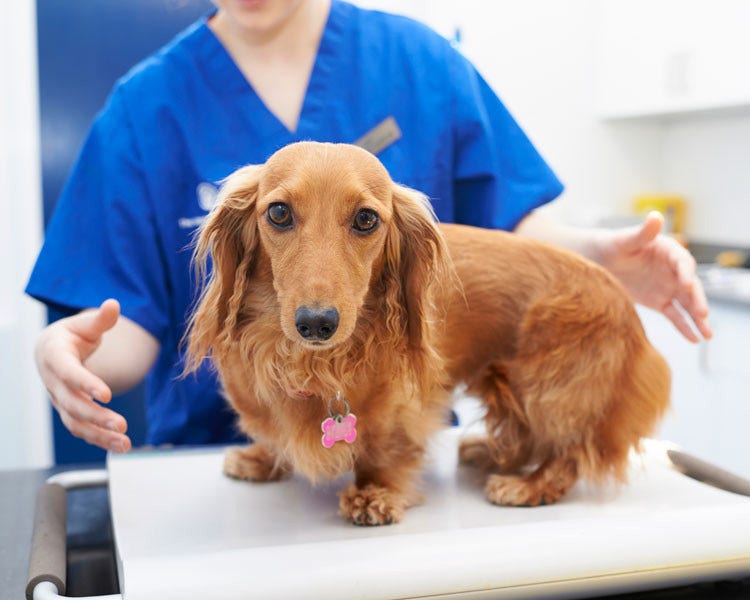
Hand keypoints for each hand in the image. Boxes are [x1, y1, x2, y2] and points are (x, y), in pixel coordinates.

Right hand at [34, 299, 131, 452]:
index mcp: (55, 357)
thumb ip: (101, 319)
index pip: (68, 373)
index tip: (106, 394)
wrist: (53, 351)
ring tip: (125, 443)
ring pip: (76, 423)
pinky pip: (82, 430)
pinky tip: (121, 446)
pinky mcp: (69, 413)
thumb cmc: (72, 335)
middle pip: (72, 404)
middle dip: (97, 416)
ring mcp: (60, 400)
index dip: (86, 383)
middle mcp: (54, 383)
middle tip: (122, 424)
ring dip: (100, 435)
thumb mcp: (84, 325)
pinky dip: (100, 440)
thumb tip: (114, 304)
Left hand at [598, 212, 712, 342]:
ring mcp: (668, 287)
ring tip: (708, 334)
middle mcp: (673, 270)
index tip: (686, 283)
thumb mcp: (624, 240)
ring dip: (697, 318)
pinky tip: (695, 339)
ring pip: (687, 304)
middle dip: (697, 300)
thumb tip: (656, 215)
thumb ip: (642, 232)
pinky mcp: (660, 301)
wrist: (599, 262)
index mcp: (668, 251)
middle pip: (690, 286)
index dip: (685, 272)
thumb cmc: (611, 246)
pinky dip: (684, 327)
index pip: (683, 262)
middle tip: (703, 314)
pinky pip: (675, 316)